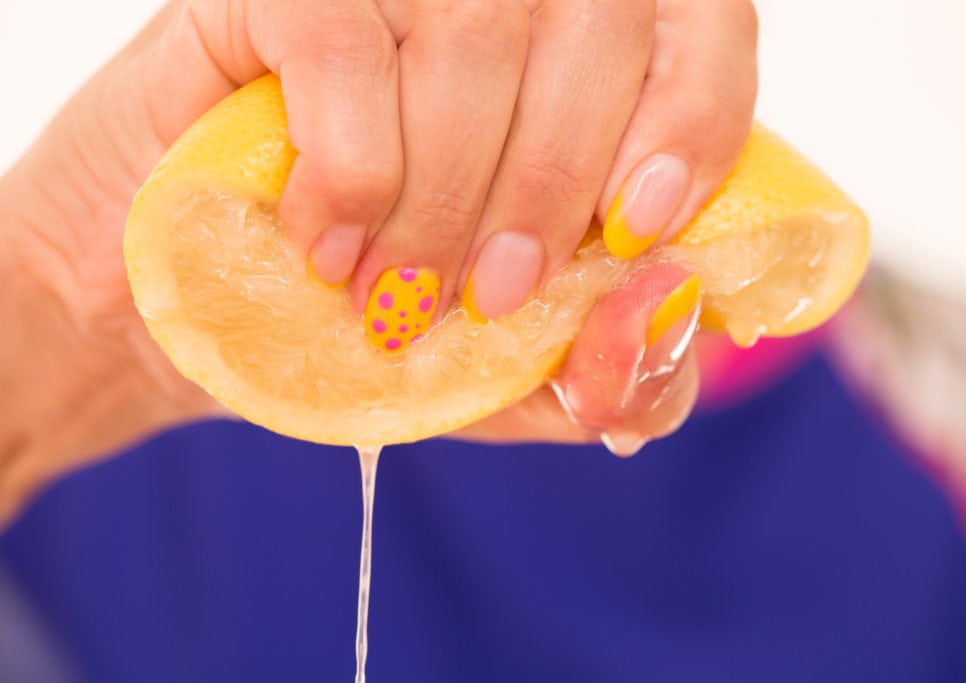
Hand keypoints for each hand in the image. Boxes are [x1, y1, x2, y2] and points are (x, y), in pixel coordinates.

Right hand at [0, 0, 755, 521]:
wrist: (190, 316)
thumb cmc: (369, 327)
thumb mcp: (515, 379)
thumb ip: (616, 370)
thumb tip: (677, 307)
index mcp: (576, 67)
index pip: (701, 16)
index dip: (695, 111)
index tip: (637, 228)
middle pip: (597, 13)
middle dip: (554, 184)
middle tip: (489, 298)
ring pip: (479, 24)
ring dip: (449, 193)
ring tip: (396, 296)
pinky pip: (346, 42)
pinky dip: (353, 170)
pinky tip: (322, 245)